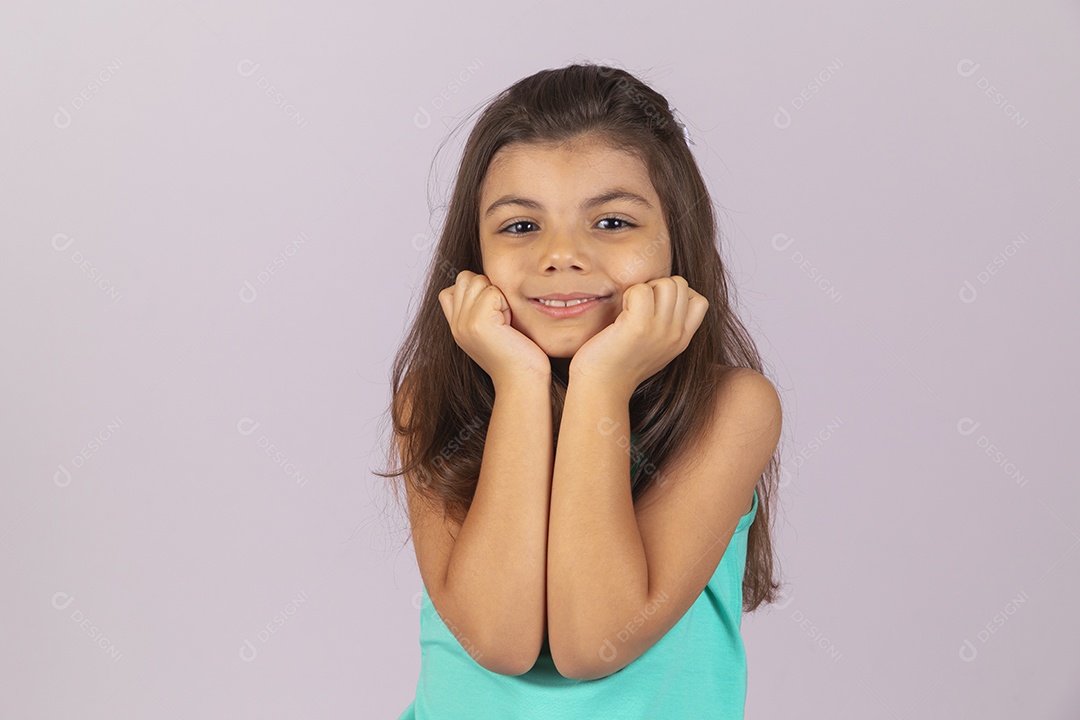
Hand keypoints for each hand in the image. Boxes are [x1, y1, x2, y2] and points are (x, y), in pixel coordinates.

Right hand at [438, 270, 550, 387]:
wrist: (522, 382)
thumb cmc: (517, 358)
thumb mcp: (491, 332)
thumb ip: (479, 310)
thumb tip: (484, 283)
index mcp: (457, 327)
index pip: (451, 290)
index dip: (474, 291)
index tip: (492, 314)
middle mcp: (456, 325)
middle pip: (465, 278)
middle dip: (487, 288)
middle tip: (501, 315)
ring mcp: (464, 324)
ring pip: (477, 281)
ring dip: (497, 295)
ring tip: (505, 320)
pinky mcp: (478, 323)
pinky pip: (492, 292)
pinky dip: (505, 304)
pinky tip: (509, 325)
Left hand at [569, 275, 708, 394]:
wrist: (601, 388)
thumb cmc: (619, 365)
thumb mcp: (656, 350)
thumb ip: (667, 328)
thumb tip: (666, 299)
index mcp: (681, 340)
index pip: (699, 301)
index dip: (678, 294)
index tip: (656, 306)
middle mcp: (675, 335)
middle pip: (681, 285)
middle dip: (658, 286)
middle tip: (638, 305)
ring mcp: (659, 330)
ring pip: (665, 283)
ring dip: (644, 288)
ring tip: (629, 307)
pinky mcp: (638, 326)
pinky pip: (641, 290)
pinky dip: (629, 294)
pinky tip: (620, 312)